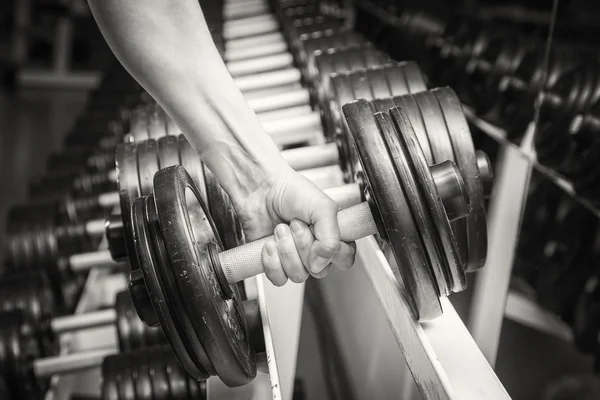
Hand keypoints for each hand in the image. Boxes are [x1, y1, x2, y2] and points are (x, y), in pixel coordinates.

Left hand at [234, 166, 355, 285]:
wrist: (260, 189)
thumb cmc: (291, 192)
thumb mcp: (322, 208)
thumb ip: (331, 238)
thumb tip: (320, 264)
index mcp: (332, 236)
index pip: (344, 260)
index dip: (333, 252)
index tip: (319, 233)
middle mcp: (315, 250)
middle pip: (319, 271)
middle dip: (303, 245)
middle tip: (295, 224)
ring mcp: (294, 258)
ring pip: (298, 275)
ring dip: (286, 250)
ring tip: (280, 229)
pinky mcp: (275, 263)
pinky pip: (278, 279)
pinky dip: (272, 261)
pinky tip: (269, 243)